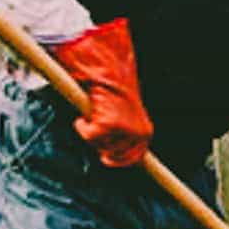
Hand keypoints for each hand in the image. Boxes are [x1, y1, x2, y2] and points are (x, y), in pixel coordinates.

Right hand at [50, 17, 152, 167]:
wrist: (107, 68)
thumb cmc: (113, 88)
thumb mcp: (125, 114)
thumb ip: (124, 134)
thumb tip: (112, 156)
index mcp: (145, 132)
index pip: (134, 159)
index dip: (118, 161)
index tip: (105, 159)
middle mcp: (139, 134)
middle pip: (113, 156)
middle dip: (100, 144)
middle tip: (95, 126)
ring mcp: (125, 130)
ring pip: (98, 145)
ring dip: (91, 132)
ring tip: (94, 112)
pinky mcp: (109, 125)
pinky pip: (88, 135)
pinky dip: (82, 126)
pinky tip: (86, 111)